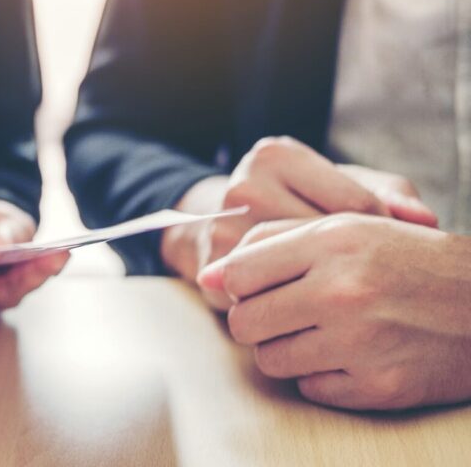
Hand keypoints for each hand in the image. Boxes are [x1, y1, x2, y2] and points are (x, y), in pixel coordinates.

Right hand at [160, 136, 436, 308]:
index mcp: (276, 156)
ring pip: (296, 277)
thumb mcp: (338, 184)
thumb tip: (425, 220)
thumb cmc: (293, 203)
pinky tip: (310, 309)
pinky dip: (294, 311)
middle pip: (324, 243)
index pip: (354, 204)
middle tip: (369, 281)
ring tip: (343, 297)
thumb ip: (387, 194)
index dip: (381, 236)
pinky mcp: (211, 272)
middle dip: (353, 267)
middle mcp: (243, 187)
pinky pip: (269, 302)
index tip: (384, 253)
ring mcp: (222, 229)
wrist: (216, 225)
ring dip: (323, 293)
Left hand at [198, 215, 470, 409]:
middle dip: (255, 319)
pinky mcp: (377, 387)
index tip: (252, 286)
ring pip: (270, 360)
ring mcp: (359, 343)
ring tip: (317, 332)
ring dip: (285, 349)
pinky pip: (310, 388)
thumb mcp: (347, 228)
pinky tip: (348, 354)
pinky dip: (321, 376)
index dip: (236, 282)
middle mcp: (343, 292)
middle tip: (283, 312)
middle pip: (244, 320)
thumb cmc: (407, 259)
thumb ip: (273, 241)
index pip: (239, 272)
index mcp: (332, 243)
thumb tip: (209, 273)